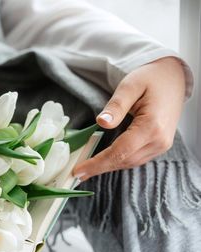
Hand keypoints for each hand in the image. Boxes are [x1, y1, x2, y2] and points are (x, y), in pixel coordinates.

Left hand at [73, 57, 185, 180]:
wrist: (174, 77)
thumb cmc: (151, 78)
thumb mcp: (129, 86)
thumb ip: (115, 106)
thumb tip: (101, 122)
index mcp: (152, 126)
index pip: (120, 151)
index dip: (98, 163)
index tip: (78, 171)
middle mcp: (160, 140)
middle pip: (124, 160)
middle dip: (99, 168)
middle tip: (76, 174)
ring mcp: (161, 144)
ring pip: (130, 162)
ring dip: (108, 166)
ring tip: (86, 169)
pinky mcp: (159, 145)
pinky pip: (136, 158)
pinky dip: (118, 160)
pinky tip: (103, 160)